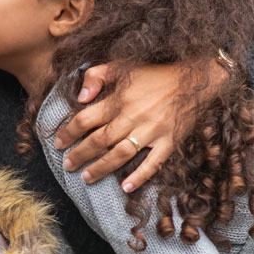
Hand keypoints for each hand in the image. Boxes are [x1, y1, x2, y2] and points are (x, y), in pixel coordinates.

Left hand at [55, 63, 190, 191]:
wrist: (195, 80)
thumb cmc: (155, 75)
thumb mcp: (122, 66)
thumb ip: (96, 76)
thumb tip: (81, 97)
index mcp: (119, 99)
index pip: (86, 119)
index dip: (69, 132)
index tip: (58, 143)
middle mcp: (133, 116)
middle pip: (99, 140)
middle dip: (80, 155)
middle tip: (67, 165)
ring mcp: (152, 131)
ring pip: (120, 154)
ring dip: (101, 168)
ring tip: (86, 178)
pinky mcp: (169, 142)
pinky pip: (153, 163)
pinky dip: (139, 176)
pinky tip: (125, 187)